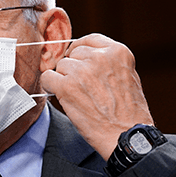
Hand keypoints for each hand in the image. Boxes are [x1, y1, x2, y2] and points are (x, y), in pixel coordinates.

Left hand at [40, 34, 153, 159]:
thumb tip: (81, 55)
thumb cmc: (128, 111)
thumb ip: (107, 62)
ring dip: (64, 80)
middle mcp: (99, 57)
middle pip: (72, 54)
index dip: (80, 51)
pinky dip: (50, 87)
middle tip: (84, 88)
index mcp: (118, 52)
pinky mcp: (67, 86)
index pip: (89, 40)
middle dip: (74, 69)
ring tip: (80, 97)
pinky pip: (47, 77)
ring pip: (60, 67)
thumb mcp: (127, 76)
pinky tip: (62, 96)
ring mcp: (82, 71)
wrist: (126, 136)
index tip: (78, 60)